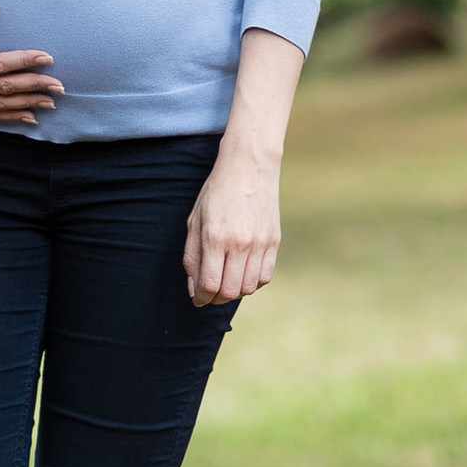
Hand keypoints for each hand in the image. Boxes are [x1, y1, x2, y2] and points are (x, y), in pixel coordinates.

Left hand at [183, 155, 280, 306]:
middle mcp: (240, 243)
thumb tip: (194, 289)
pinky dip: (253, 283)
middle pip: (230, 291)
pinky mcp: (274, 241)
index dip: (201, 298)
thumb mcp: (195, 221)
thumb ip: (192, 257)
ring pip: (249, 288)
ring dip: (235, 292)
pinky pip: (265, 276)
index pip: (209, 285)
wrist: (249, 166)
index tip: (197, 298)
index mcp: (216, 238)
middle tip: (209, 293)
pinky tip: (243, 274)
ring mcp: (260, 243)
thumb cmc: (217, 192)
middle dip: (216, 299)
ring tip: (225, 282)